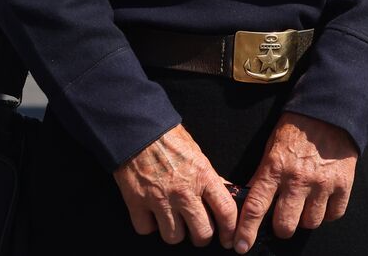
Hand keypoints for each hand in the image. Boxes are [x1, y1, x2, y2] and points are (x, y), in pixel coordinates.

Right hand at [113, 124, 237, 248]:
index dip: (230, 229)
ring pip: (174, 238)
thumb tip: (226, 194)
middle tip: (198, 230)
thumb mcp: (198, 155)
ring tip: (173, 219)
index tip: (229, 237)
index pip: (226, 211)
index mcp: (203, 176)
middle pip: (202, 234)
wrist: (138, 131)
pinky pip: (147, 230)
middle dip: (202, 236)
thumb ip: (210, 178)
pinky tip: (152, 213)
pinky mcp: (137, 203)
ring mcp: (160, 199)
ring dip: (175, 232)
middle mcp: (184, 191)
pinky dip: (149, 225)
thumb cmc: (169, 139)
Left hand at [234, 112, 356, 251]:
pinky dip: (327, 212)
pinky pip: (333, 215)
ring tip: (305, 204)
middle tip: (282, 218)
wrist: (330, 112)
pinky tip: (322, 200)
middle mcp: (298, 179)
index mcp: (275, 167)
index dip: (246, 231)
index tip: (241, 246)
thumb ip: (262, 175)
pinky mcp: (343, 184)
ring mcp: (322, 183)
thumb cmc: (297, 129)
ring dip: (305, 218)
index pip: (255, 207)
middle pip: (285, 225)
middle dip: (281, 227)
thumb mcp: (271, 147)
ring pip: (310, 223)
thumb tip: (248, 201)